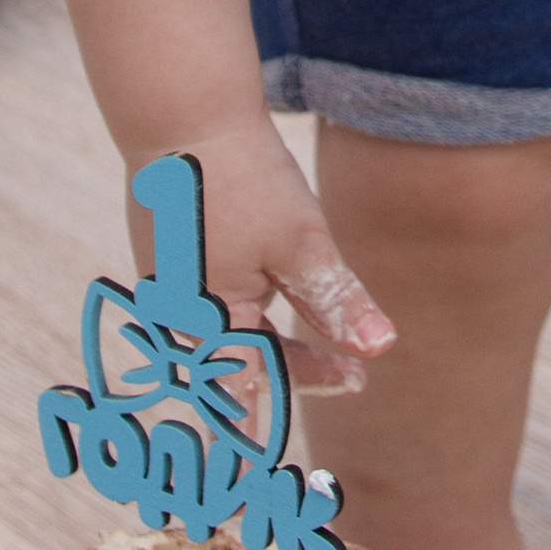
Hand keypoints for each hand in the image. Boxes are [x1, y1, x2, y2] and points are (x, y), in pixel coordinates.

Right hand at [136, 114, 395, 394]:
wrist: (182, 112)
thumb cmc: (240, 179)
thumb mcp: (301, 243)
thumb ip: (335, 302)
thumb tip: (380, 350)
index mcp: (208, 321)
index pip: (251, 389)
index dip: (287, 410)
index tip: (312, 437)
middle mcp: (180, 312)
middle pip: (243, 362)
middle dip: (295, 373)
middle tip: (352, 378)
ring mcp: (170, 283)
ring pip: (230, 333)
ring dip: (274, 347)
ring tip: (327, 352)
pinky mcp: (172, 255)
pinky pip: (214, 303)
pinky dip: (250, 315)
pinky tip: (272, 298)